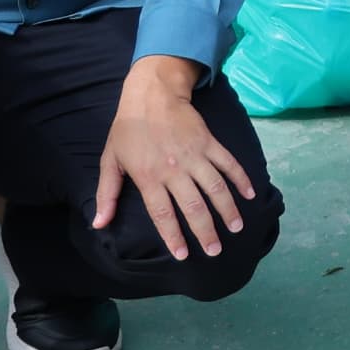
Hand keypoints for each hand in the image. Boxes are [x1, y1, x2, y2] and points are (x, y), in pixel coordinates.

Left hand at [92, 56, 255, 260]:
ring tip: (235, 228)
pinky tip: (250, 194)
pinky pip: (228, 163)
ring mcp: (195, 155)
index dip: (173, 236)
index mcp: (149, 177)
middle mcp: (174, 169)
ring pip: (215, 187)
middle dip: (206, 231)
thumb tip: (99, 224)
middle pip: (193, 206)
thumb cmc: (128, 129)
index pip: (163, 213)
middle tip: (215, 251)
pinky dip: (241, 178)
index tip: (183, 255)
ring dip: (227, 209)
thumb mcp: (111, 160)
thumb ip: (107, 194)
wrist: (152, 93)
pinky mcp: (209, 142)